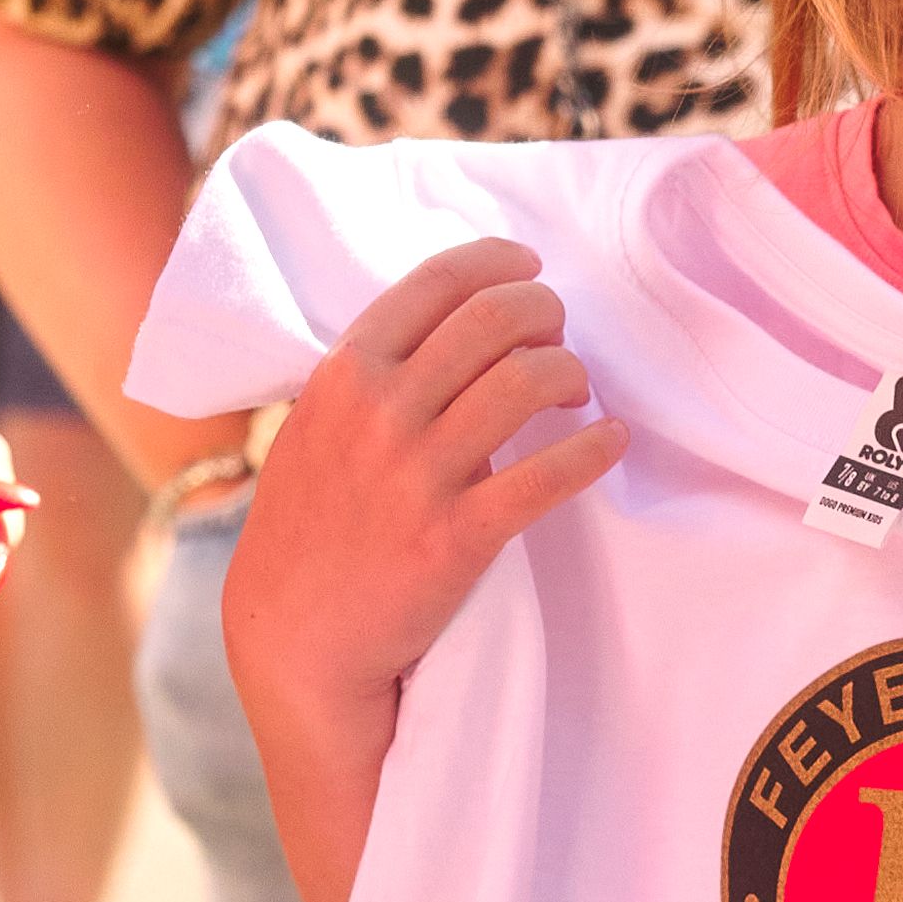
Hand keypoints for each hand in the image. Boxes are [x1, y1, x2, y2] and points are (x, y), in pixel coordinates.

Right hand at [220, 241, 617, 717]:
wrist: (293, 638)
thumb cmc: (309, 528)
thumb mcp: (315, 427)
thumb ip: (371, 376)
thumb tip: (447, 323)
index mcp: (345, 373)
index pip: (437, 281)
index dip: (499, 263)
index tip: (531, 270)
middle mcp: (380, 411)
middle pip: (494, 318)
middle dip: (546, 312)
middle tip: (559, 333)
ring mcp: (419, 475)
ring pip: (527, 382)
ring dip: (570, 373)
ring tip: (577, 391)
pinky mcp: (457, 537)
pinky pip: (548, 477)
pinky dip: (593, 450)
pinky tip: (609, 441)